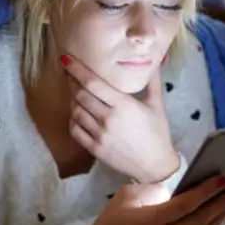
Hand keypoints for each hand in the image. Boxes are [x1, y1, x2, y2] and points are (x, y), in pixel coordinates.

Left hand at [61, 54, 178, 183]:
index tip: (66, 59)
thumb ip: (153, 80)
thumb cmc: (158, 133)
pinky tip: (76, 113)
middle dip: (71, 81)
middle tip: (68, 71)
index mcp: (123, 105)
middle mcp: (108, 119)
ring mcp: (99, 135)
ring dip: (72, 99)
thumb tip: (155, 58)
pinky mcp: (95, 149)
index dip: (77, 70)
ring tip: (74, 91)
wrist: (155, 166)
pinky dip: (72, 119)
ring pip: (75, 112)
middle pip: (80, 95)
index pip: (93, 83)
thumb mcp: (157, 104)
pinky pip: (75, 130)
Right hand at [64, 176, 224, 224]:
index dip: (205, 192)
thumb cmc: (110, 222)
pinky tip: (211, 221)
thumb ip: (152, 191)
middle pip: (198, 222)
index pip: (186, 205)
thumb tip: (175, 189)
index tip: (221, 180)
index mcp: (150, 221)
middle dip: (217, 206)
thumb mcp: (127, 197)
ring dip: (216, 221)